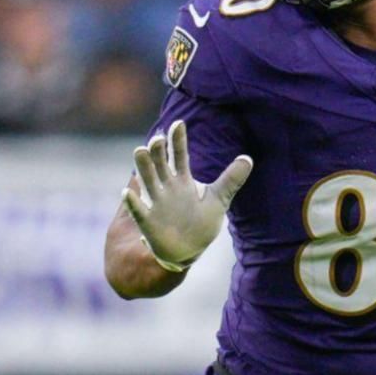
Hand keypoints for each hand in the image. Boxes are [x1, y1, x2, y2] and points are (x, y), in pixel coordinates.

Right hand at [122, 120, 252, 271]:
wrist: (187, 251)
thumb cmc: (200, 223)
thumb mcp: (218, 200)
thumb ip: (231, 179)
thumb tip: (248, 158)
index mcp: (182, 180)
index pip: (179, 155)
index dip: (178, 140)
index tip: (178, 123)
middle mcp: (166, 188)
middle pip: (161, 164)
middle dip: (158, 152)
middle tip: (158, 138)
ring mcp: (156, 203)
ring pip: (147, 181)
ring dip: (143, 167)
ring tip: (140, 151)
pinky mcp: (148, 221)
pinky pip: (138, 210)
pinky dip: (133, 202)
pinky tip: (127, 192)